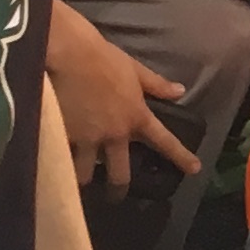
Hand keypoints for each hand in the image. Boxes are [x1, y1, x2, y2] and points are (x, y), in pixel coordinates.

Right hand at [47, 2, 200, 187]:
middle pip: (119, 175)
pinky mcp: (61, 137)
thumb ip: (157, 85)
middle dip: (118, 190)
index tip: (195, 170)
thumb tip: (180, 92)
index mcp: (136, 117)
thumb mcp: (135, 69)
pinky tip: (54, 167)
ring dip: (84, 178)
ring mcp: (87, 139)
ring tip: (78, 181)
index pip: (165, 142)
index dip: (181, 157)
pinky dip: (60, 163)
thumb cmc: (103, 58)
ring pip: (86, 173)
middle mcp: (114, 135)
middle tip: (114, 196)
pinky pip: (62, 159)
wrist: (68, 53)